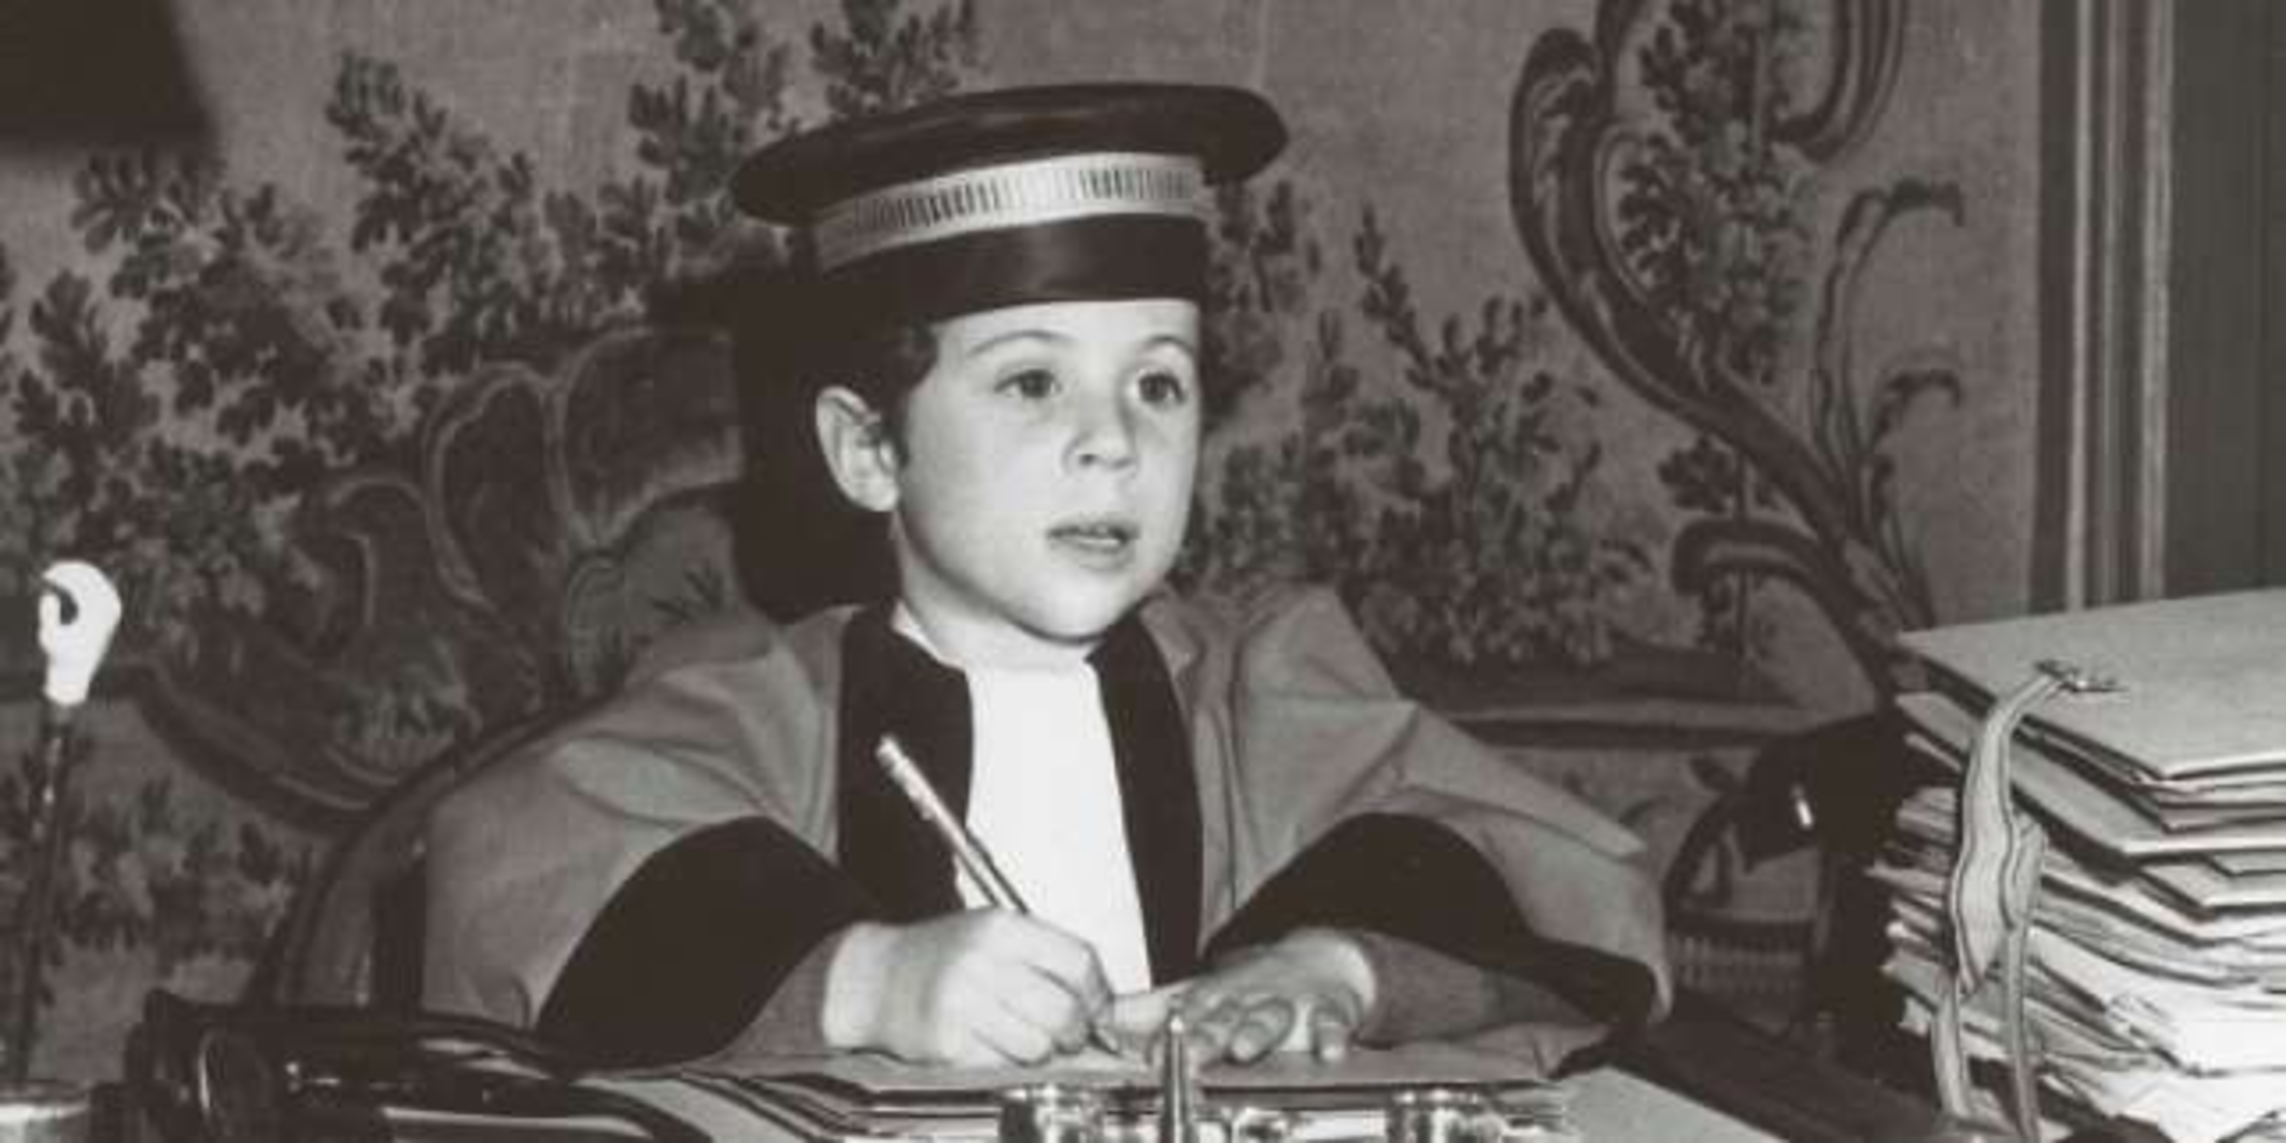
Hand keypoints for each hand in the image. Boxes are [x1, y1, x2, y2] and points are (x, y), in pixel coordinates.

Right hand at [825, 910, 1110, 1065]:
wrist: (874, 978)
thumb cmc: (940, 958)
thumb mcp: (993, 937)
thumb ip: (1046, 959)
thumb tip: (1108, 1004)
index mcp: (1000, 927)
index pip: (1078, 962)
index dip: (1099, 994)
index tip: (1099, 1010)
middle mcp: (981, 961)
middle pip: (1063, 1010)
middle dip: (1076, 1032)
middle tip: (1069, 1035)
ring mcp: (961, 1004)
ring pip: (1038, 1046)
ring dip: (1040, 1051)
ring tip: (1021, 1037)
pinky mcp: (946, 1043)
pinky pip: (1002, 1065)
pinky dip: (1007, 1063)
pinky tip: (989, 1044)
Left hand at [1103, 928, 1375, 1063]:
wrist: (1321, 960)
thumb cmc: (1253, 988)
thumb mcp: (1202, 992)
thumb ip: (1150, 1009)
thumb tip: (1100, 1021)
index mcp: (1215, 997)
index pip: (1186, 1013)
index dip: (1168, 1032)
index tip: (1151, 1054)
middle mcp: (1247, 1000)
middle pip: (1224, 1017)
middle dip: (1206, 1035)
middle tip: (1191, 1051)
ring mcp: (1288, 1004)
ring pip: (1271, 1018)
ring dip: (1258, 1031)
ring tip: (1245, 1047)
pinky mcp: (1327, 1011)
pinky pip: (1330, 1024)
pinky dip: (1331, 1037)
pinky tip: (1327, 1051)